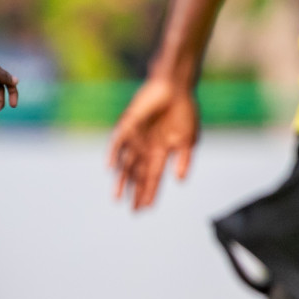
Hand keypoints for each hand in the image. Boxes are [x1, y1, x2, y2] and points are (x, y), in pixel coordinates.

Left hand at [108, 77, 199, 210]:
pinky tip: (110, 168)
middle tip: (132, 209)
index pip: (154, 178)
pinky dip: (113, 155)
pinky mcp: (127, 125)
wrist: (175, 88)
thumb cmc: (184, 111)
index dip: (150, 193)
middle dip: (136, 192)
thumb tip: (180, 181)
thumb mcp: (188, 140)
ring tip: (117, 196)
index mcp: (161, 152)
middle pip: (138, 175)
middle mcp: (146, 148)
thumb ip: (184, 160)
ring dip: (122, 180)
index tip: (146, 209)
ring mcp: (135, 138)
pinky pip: (117, 142)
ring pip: (125, 163)